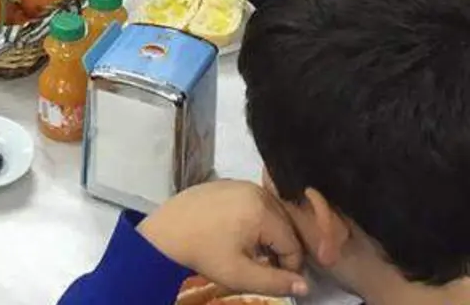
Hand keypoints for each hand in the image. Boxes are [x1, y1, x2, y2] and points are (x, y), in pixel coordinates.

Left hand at [138, 180, 309, 298]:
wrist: (163, 234)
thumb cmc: (202, 254)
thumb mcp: (240, 274)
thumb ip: (276, 282)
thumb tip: (306, 286)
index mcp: (262, 209)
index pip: (293, 244)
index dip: (290, 266)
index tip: (276, 278)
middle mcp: (256, 190)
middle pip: (285, 225)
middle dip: (280, 249)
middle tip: (264, 266)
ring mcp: (239, 183)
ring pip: (271, 212)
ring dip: (269, 234)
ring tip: (251, 252)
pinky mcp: (225, 183)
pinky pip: (253, 202)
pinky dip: (254, 219)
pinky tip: (238, 235)